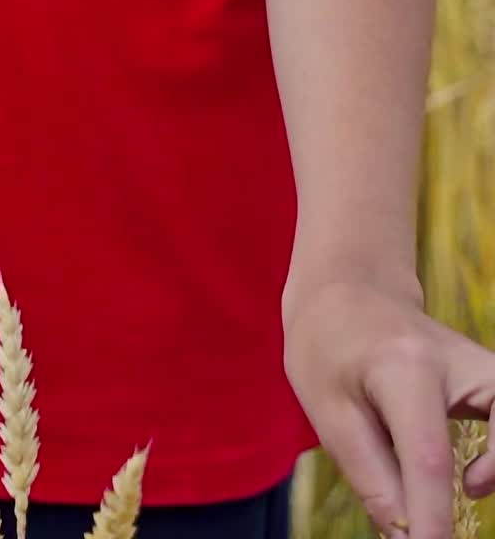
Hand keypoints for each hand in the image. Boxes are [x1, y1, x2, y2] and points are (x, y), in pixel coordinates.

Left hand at [283, 272, 494, 538]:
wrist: (346, 290)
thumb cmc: (326, 347)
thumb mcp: (328, 411)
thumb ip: (371, 476)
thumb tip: (407, 538)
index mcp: (402, 367)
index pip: (429, 456)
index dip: (432, 518)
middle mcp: (456, 361)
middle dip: (492, 473)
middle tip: (453, 508)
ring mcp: (480, 365)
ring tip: (469, 487)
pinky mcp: (489, 378)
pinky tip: (474, 477)